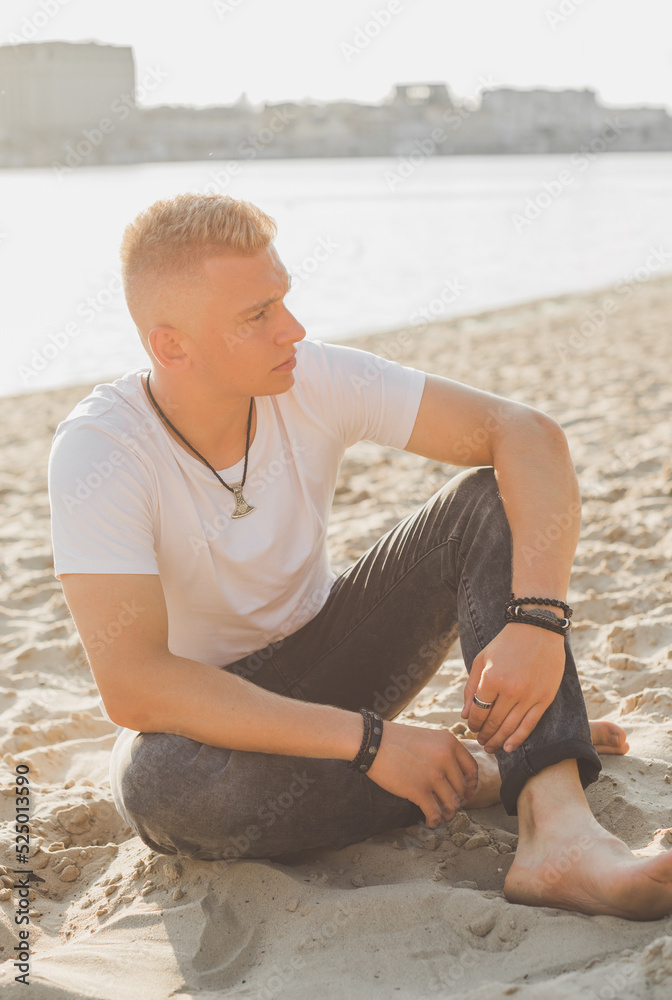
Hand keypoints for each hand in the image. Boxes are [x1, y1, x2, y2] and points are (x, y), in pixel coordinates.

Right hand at [365, 720, 478, 827]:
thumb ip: (443, 751)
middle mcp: (445, 758)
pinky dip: (434, 821)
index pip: (472, 769)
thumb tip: (454, 775)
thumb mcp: (428, 737)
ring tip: (440, 815)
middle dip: (456, 801)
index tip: (465, 793)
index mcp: (449, 742)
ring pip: (452, 804)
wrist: (372, 742)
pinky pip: (435, 813)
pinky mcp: (419, 790)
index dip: (471, 785)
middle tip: (447, 805)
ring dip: (447, 813)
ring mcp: (433, 775)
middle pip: (461, 789)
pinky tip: (429, 821)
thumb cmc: (396, 740)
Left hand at [461, 623, 565, 753]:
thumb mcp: (481, 660)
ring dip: (498, 740)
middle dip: (484, 734)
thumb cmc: (505, 644)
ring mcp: (529, 696)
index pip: (477, 711)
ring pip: (510, 728)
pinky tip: (508, 747)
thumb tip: (464, 715)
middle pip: (493, 722)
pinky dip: (517, 739)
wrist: (538, 630)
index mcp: (491, 679)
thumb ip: (470, 688)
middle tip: (480, 741)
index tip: (471, 727)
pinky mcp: (545, 699)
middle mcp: (511, 690)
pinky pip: (529, 725)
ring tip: (490, 747)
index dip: (472, 723)